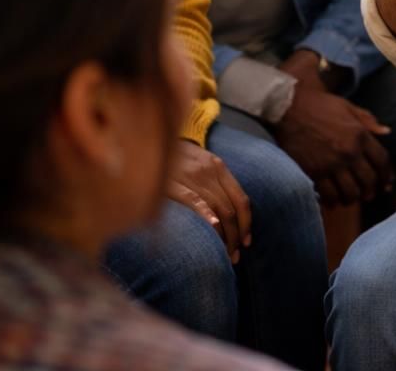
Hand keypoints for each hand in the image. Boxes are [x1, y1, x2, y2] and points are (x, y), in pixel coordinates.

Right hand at [165, 140, 251, 262]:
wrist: (149, 139)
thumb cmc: (174, 156)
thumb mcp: (199, 162)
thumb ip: (214, 181)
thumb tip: (226, 213)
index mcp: (218, 166)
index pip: (241, 199)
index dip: (247, 222)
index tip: (247, 242)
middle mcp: (209, 170)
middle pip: (231, 209)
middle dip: (236, 235)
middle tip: (234, 257)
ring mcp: (191, 176)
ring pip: (217, 209)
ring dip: (224, 236)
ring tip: (224, 255)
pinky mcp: (172, 183)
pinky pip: (194, 201)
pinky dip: (206, 215)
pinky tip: (213, 228)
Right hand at [271, 79, 393, 205]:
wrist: (288, 107)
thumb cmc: (319, 105)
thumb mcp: (348, 107)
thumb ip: (368, 120)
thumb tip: (387, 131)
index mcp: (360, 135)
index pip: (382, 161)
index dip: (386, 175)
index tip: (386, 182)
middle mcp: (348, 152)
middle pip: (369, 180)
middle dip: (372, 190)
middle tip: (369, 195)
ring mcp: (330, 164)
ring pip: (350, 192)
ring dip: (353, 199)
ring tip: (351, 199)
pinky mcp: (312, 172)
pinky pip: (328, 195)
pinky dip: (333, 201)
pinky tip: (333, 200)